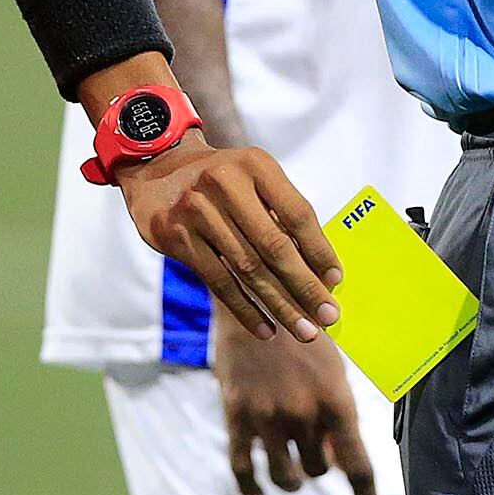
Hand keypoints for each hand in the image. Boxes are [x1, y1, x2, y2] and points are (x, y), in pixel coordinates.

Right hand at [118, 140, 343, 340]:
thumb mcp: (253, 178)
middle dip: (304, 286)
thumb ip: (281, 214)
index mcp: (256, 165)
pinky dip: (245, 309)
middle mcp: (226, 184)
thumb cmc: (221, 180)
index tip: (336, 280)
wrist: (158, 169)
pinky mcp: (176, 237)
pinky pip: (219, 281)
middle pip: (274, 246)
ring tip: (303, 330)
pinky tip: (265, 328)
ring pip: (247, 269)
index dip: (319, 250)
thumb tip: (319, 270)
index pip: (297, 214)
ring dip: (279, 305)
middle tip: (327, 316)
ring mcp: (198, 211)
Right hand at [215, 318, 379, 494]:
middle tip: (317, 446)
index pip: (358, 466)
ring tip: (293, 471)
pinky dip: (252, 490)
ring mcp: (267, 417)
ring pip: (285, 477)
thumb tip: (338, 457)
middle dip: (321, 463)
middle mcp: (303, 414)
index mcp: (336, 400)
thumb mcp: (332, 367)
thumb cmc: (304, 330)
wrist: (255, 295)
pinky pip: (243, 469)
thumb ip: (337, 414)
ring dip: (291, 479)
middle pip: (319, 469)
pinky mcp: (237, 416)